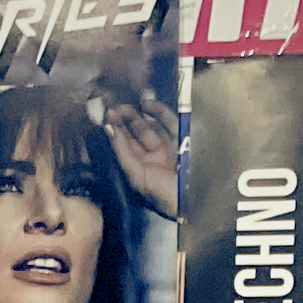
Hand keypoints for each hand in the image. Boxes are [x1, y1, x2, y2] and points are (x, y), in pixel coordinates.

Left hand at [96, 84, 179, 221]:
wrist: (194, 197)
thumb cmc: (164, 193)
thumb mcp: (137, 177)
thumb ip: (122, 152)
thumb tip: (109, 128)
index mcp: (141, 168)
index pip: (125, 145)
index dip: (116, 131)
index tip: (107, 117)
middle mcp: (153, 156)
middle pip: (136, 134)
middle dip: (124, 121)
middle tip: (114, 109)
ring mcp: (168, 147)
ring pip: (150, 126)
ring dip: (138, 115)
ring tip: (126, 106)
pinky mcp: (183, 139)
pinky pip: (168, 122)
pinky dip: (158, 111)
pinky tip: (147, 104)